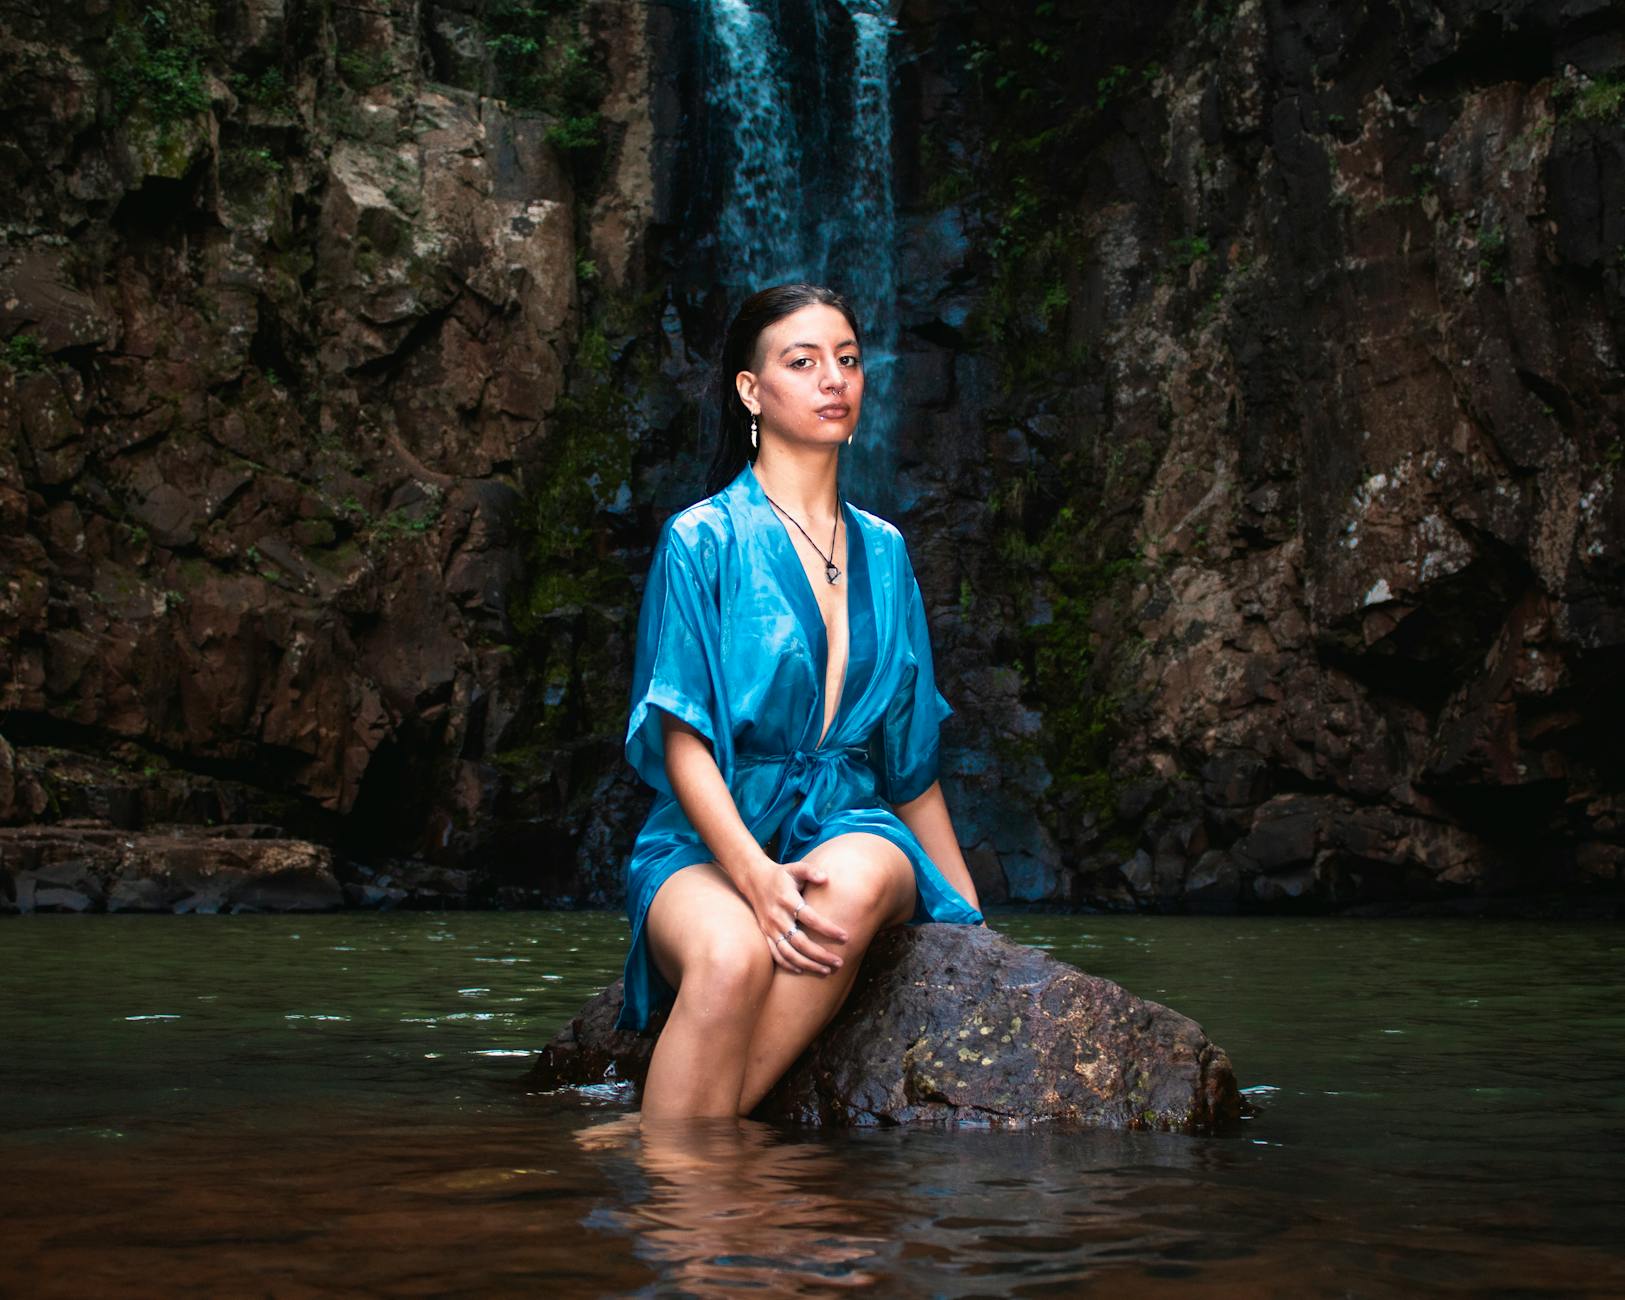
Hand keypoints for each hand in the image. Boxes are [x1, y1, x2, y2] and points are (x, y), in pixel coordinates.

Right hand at [742, 858, 848, 974]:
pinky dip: (789, 965)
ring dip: (807, 964)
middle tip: (839, 962)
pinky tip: (802, 971)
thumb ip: (811, 871)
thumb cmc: (782, 875)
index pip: (810, 918)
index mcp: (787, 900)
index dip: (828, 929)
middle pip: (800, 942)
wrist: (755, 880)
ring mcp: (770, 927)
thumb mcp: (795, 868)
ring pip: (788, 953)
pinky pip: (776, 954)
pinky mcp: (766, 934)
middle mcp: (778, 916)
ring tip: (826, 971)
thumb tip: (826, 878)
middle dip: (820, 954)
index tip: (845, 937)